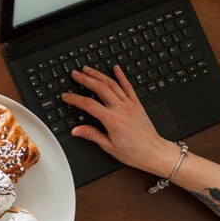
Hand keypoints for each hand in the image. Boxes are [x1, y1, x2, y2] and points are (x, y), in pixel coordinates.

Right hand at [61, 66, 179, 176]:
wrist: (153, 152)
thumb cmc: (133, 152)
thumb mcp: (109, 146)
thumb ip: (91, 135)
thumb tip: (76, 130)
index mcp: (112, 120)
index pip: (88, 104)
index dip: (74, 99)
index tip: (66, 96)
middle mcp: (121, 109)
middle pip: (99, 88)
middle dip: (85, 79)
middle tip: (75, 74)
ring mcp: (129, 104)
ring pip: (112, 84)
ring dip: (98, 74)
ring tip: (87, 69)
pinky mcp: (137, 104)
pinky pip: (128, 86)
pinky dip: (121, 76)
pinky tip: (116, 68)